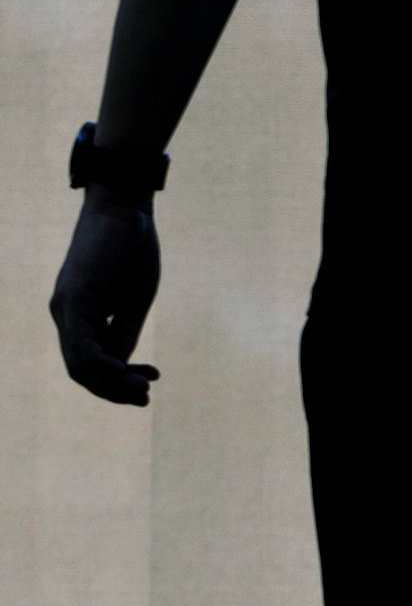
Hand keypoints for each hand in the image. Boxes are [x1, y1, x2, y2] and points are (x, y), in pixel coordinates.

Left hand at [48, 193, 161, 405]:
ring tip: (143, 390)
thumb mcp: (133, 300)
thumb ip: (123, 333)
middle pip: (81, 370)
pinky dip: (103, 365)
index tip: (151, 384)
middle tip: (145, 398)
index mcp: (79, 316)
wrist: (124, 208)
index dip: (118, 383)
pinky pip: (81, 344)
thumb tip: (119, 370)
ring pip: (79, 363)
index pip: (91, 363)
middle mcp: (65, 314)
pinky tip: (127, 372)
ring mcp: (65, 307)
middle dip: (113, 390)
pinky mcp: (73, 298)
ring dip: (110, 384)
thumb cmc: (131, 249)